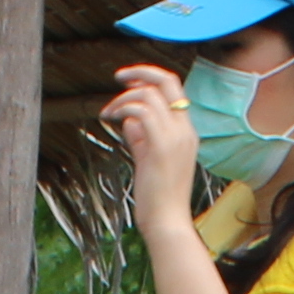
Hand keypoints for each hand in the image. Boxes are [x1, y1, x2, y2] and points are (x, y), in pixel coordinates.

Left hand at [102, 64, 201, 229]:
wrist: (168, 222)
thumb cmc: (158, 198)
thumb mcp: (148, 160)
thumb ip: (140, 138)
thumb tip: (128, 121)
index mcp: (186, 132)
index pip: (173, 90)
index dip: (150, 80)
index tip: (128, 84)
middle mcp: (185, 129)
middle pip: (168, 81)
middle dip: (141, 72)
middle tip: (119, 77)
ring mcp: (176, 136)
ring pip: (150, 95)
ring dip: (124, 98)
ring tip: (108, 112)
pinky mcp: (161, 146)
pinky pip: (142, 112)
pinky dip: (123, 109)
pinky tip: (111, 118)